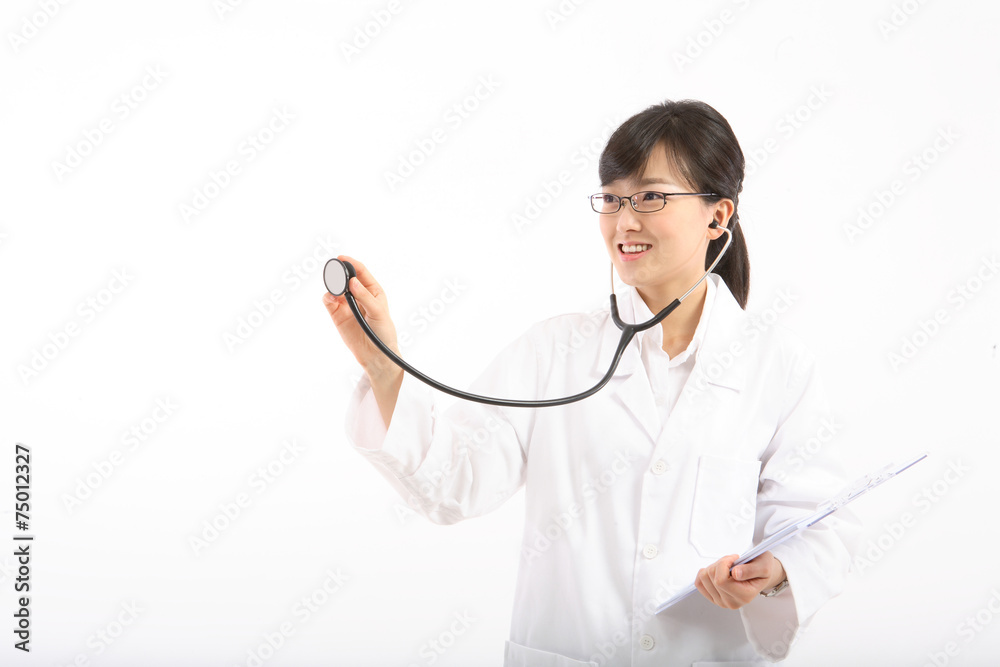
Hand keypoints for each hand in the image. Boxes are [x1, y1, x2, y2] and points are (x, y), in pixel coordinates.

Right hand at [321, 255, 401, 381]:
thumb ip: (365, 297)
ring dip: (333, 286)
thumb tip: (353, 281)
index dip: (351, 263)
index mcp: (373, 290)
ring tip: (337, 294)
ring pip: (335, 288)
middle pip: (345, 277)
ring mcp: (346, 304)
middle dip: (340, 274)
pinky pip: (329, 301)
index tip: (342, 258)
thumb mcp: (379, 313)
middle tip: (337, 277)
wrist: (375, 355)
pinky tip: (331, 299)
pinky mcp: (337, 314)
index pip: (361, 271)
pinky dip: (327, 297)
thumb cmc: (383, 332)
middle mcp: (358, 294)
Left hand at [694, 551, 785, 609]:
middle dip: (720, 563)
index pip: (720, 580)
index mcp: (744, 596)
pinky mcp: (713, 598)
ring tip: (727, 567)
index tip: (735, 558)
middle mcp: (732, 602)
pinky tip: (717, 571)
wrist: (760, 574)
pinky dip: (705, 573)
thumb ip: (750, 569)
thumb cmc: (762, 568)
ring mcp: (721, 602)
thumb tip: (735, 574)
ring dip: (714, 567)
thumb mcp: (763, 565)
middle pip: (711, 577)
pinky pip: (699, 583)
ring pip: (703, 578)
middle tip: (733, 562)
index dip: (724, 564)